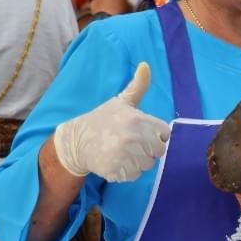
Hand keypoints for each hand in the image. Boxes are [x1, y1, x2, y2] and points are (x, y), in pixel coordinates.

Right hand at [52, 63, 170, 181]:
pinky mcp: (117, 171)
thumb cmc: (102, 120)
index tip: (141, 131)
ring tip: (121, 151)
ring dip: (138, 161)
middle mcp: (133, 138)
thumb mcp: (121, 102)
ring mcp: (124, 156)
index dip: (155, 134)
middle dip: (148, 148)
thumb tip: (146, 65)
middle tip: (129, 142)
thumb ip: (138, 86)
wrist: (76, 141)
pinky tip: (115, 161)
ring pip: (148, 165)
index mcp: (137, 120)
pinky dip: (128, 171)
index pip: (164, 134)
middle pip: (158, 151)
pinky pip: (135, 175)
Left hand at [88, 0, 130, 16]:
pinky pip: (96, 5)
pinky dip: (98, 8)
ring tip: (108, 12)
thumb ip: (128, 4)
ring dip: (105, 3)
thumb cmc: (121, 14)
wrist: (108, 20)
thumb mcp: (130, 9)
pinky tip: (102, 15)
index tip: (123, 4)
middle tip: (115, 8)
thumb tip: (127, 4)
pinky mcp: (93, 3)